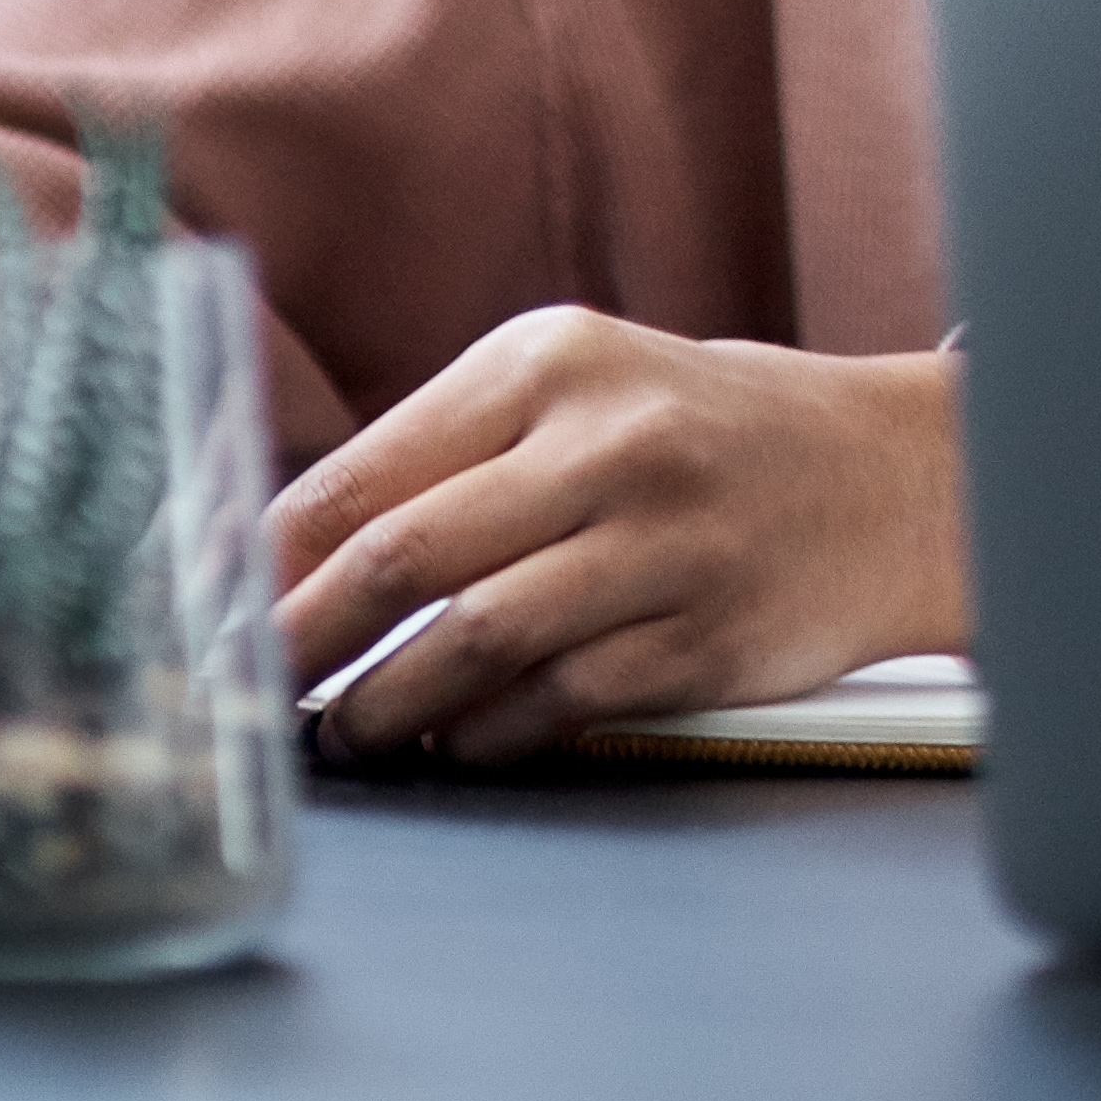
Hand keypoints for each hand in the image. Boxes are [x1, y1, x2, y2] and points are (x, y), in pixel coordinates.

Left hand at [266, 310, 964, 763]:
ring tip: (349, 728)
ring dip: (385, 704)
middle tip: (249, 688)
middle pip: (401, 558)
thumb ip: (455, 456)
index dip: (261, 559)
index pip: (363, 473)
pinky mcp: (706, 633)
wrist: (899, 476)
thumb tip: (285, 557)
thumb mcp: (588, 391)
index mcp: (552, 362)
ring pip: (473, 640)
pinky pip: (559, 701)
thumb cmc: (710, 434)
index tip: (201, 612)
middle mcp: (611, 440)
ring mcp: (666, 540)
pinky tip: (462, 737)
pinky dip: (489, 732)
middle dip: (298, 640)